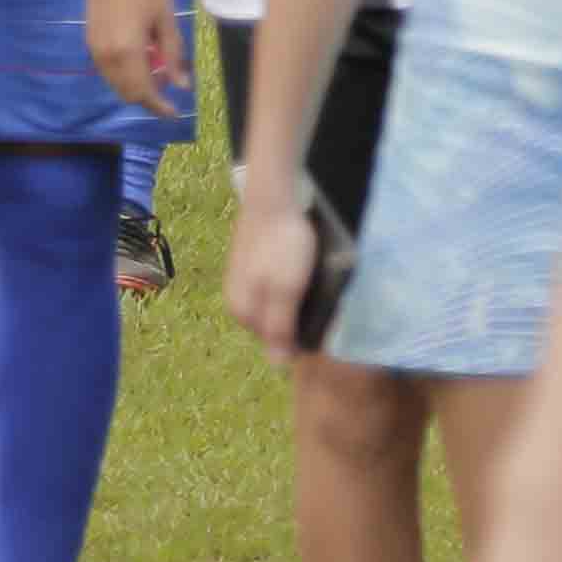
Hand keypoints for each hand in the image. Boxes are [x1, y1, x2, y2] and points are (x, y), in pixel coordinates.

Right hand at [87, 0, 186, 122]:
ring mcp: (95, 50)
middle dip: (148, 97)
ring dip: (135, 85)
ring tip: (155, 66)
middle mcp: (107, 57)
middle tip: (168, 82)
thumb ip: (173, 55)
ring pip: (116, 84)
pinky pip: (108, 70)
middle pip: (127, 94)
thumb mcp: (167, 20)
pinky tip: (139, 56)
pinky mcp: (90, 42)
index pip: (144, 93)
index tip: (174, 112)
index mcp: (128, 51)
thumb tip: (181, 85)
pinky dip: (124, 73)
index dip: (160, 107)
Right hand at [223, 179, 320, 358]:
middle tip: (324, 303)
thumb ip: (279, 328)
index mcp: (242, 310)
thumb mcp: (285, 292)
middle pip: (272, 322)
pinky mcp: (252, 259)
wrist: (274, 197)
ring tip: (316, 284)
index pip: (275, 341)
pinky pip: (273, 282)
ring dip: (295, 299)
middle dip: (296, 318)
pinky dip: (290, 281)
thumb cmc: (282, 247)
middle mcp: (237, 297)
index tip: (324, 323)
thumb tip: (277, 364)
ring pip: (274, 301)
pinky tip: (302, 268)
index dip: (301, 336)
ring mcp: (242, 277)